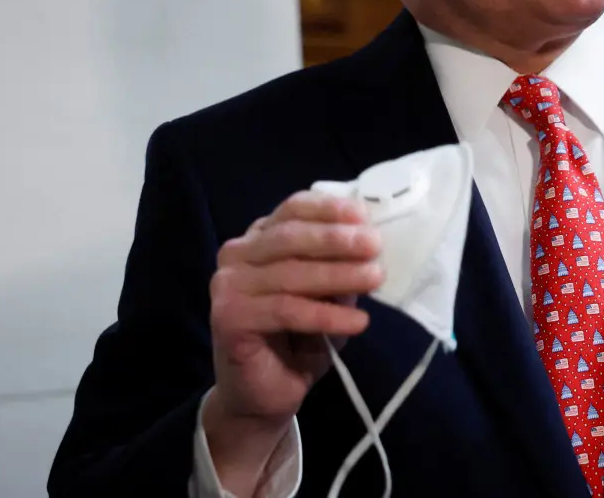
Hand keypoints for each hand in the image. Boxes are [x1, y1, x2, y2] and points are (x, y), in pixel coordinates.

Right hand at [204, 191, 383, 490]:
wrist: (264, 395)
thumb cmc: (299, 338)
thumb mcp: (328, 294)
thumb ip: (340, 265)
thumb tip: (372, 242)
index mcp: (259, 239)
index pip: (292, 209)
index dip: (328, 209)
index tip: (364, 216)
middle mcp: (237, 256)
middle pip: (290, 236)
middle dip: (336, 239)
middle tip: (375, 246)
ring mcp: (227, 286)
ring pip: (290, 273)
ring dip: (338, 275)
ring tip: (375, 280)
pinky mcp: (228, 318)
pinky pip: (285, 310)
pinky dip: (326, 315)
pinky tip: (358, 322)